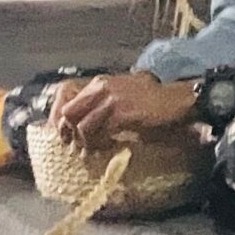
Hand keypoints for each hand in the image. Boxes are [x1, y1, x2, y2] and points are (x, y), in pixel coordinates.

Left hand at [51, 71, 194, 144]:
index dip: (57, 116)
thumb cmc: (152, 101)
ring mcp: (111, 99)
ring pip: (82, 126)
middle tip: (74, 147)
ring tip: (92, 152)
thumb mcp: (122, 95)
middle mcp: (102, 87)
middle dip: (68, 132)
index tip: (60, 134)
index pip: (64, 94)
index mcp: (100, 82)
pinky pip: (99, 133)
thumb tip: (80, 122)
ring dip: (85, 143)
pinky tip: (107, 148)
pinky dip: (100, 144)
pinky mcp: (121, 113)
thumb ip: (101, 103)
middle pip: (68, 112)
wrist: (177, 101)